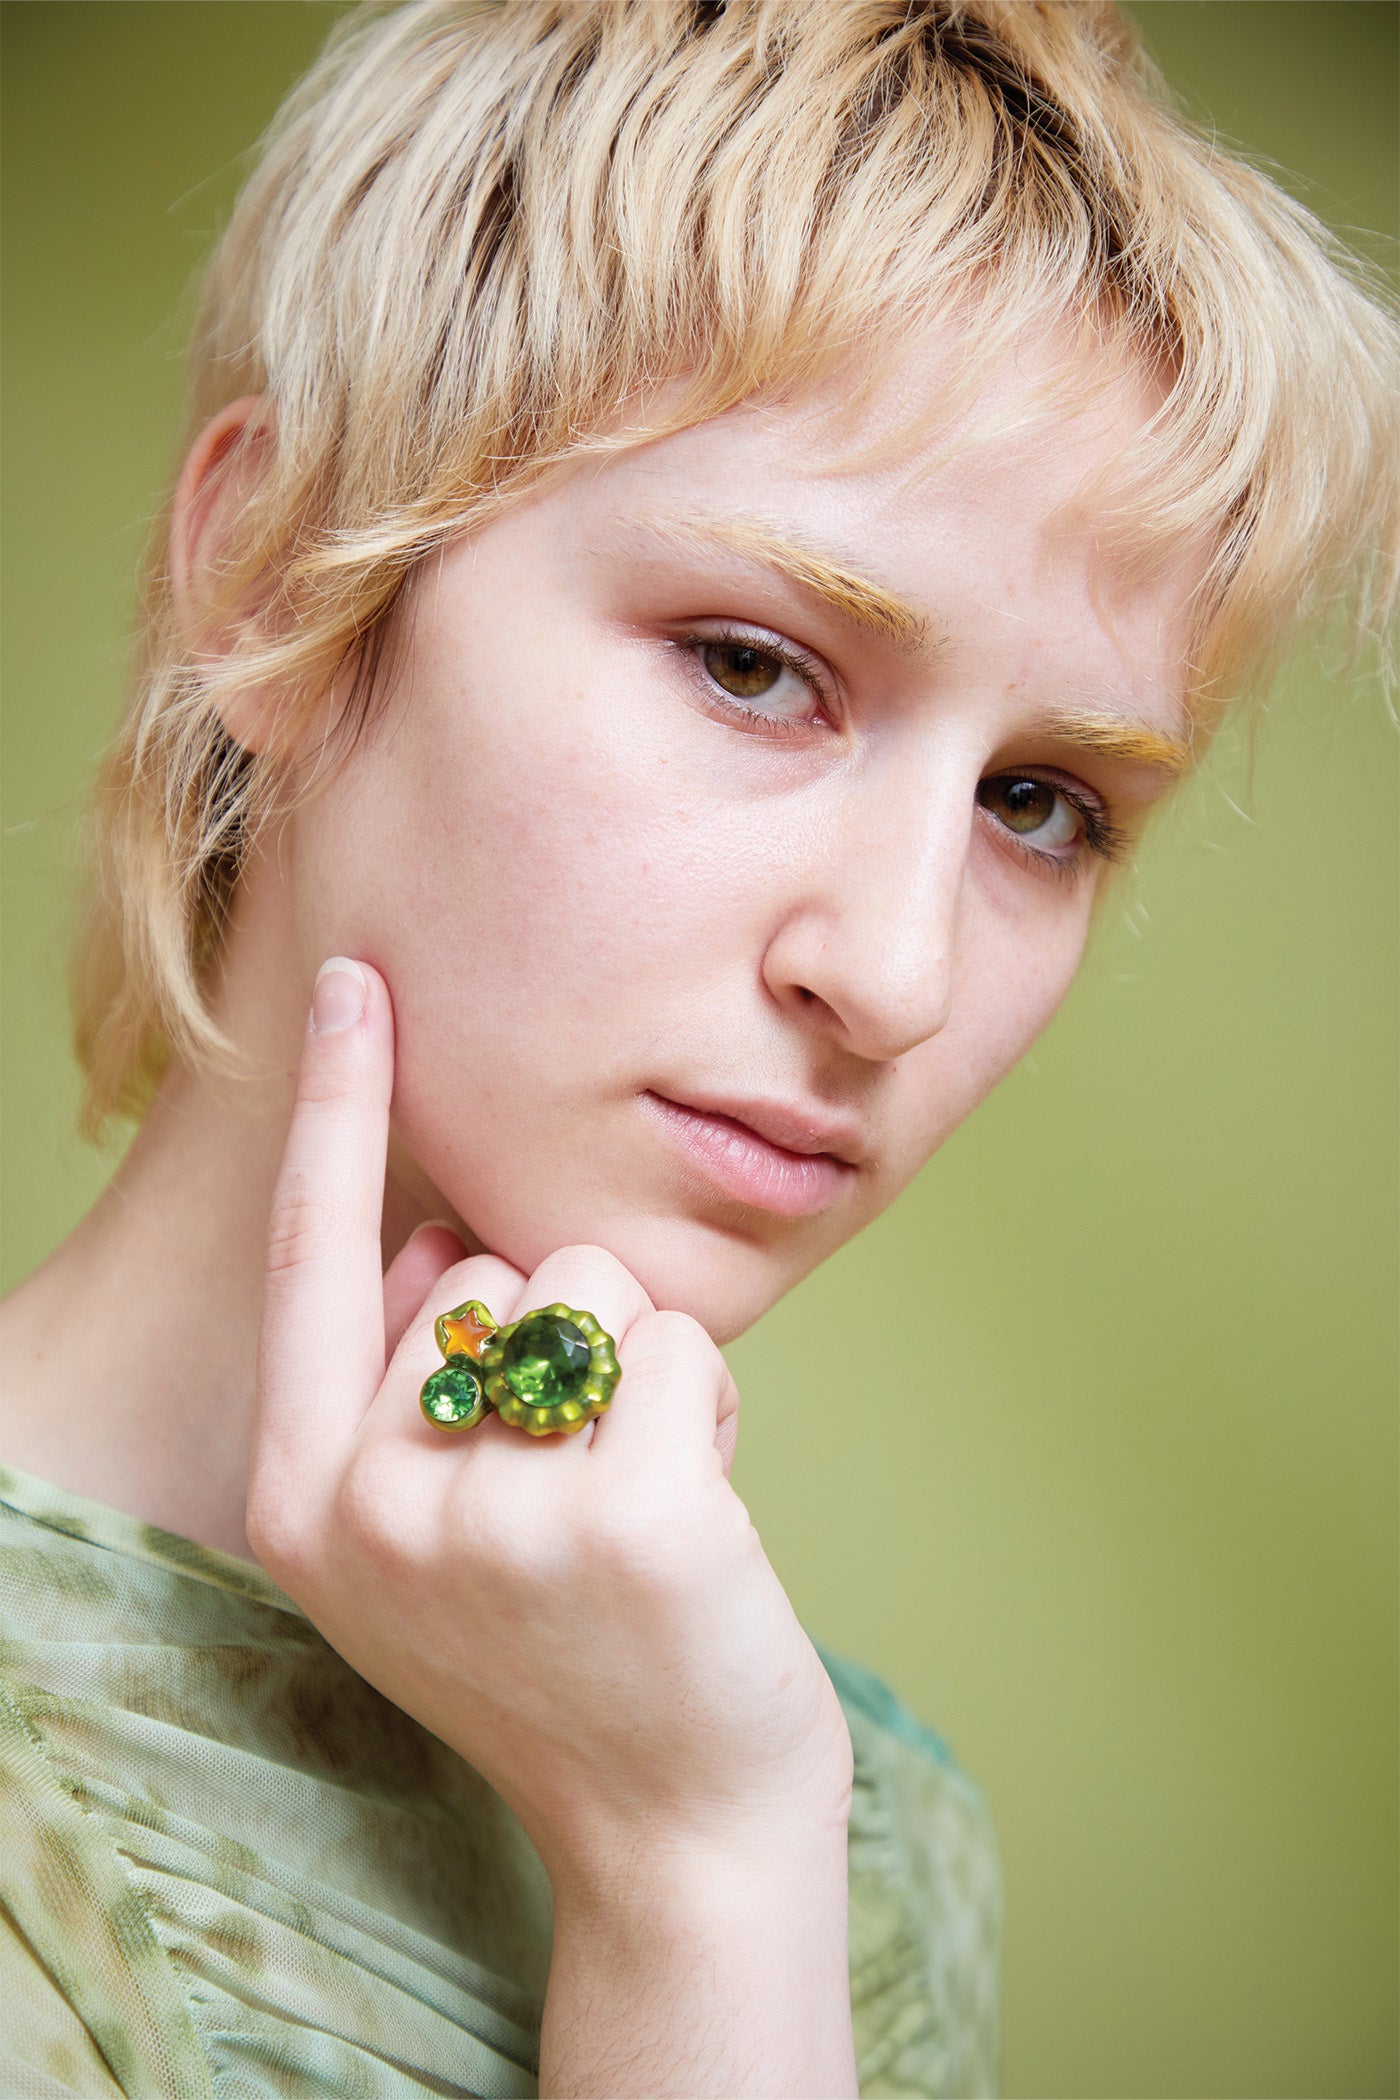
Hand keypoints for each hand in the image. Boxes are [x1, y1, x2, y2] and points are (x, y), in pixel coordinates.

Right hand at [246, 957, 854, 1899]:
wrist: (673, 1830)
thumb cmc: (564, 1656)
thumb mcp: (427, 1541)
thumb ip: (403, 1389)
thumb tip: (437, 1228)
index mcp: (307, 1502)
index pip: (308, 1258)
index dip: (330, 1106)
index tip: (355, 980)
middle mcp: (374, 1507)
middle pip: (487, 1262)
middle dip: (559, 1333)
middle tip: (579, 1478)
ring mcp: (493, 1517)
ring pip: (590, 1288)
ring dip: (636, 1370)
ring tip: (635, 1499)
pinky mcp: (626, 1514)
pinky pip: (679, 1346)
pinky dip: (707, 1406)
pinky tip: (698, 1516)